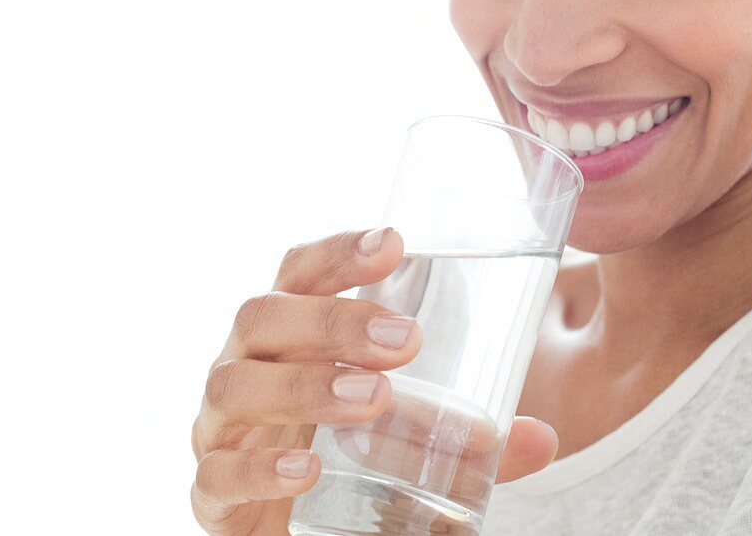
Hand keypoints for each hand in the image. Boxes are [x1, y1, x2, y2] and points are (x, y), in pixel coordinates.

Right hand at [190, 228, 558, 534]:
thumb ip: (464, 434)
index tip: (395, 244)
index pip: (298, 273)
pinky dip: (260, 468)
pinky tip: (308, 469)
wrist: (287, 529)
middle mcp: (245, 366)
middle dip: (333, 321)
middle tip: (408, 340)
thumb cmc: (340, 453)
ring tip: (374, 397)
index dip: (338, 253)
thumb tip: (539, 438)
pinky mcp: (211, 492)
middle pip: (263, 317)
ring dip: (306, 387)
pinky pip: (217, 474)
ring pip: (235, 386)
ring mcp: (219, 427)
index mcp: (288, 335)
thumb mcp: (403, 433)